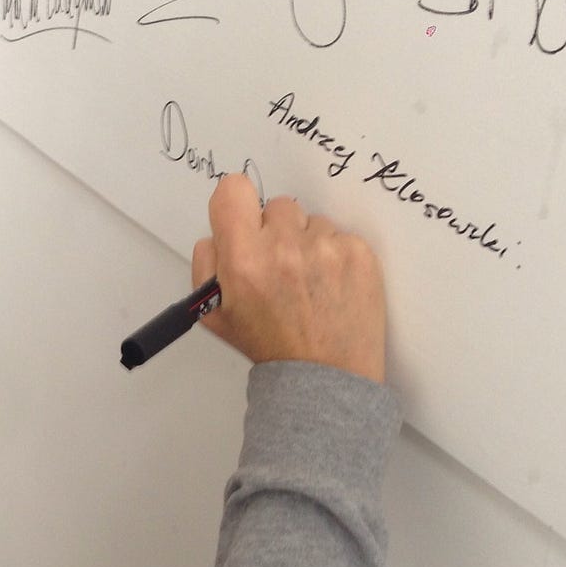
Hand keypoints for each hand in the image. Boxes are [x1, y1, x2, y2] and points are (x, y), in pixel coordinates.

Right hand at [191, 174, 386, 382]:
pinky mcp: (358, 253)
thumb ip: (206, 262)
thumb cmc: (269, 345)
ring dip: (308, 244)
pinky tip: (331, 287)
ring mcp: (326, 248)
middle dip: (276, 231)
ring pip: (311, 221)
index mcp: (243, 260)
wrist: (325, 377)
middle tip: (281, 268)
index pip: (234, 190)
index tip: (245, 222)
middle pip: (277, 205)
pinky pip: (340, 236)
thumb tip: (220, 232)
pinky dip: (335, 256)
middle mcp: (283, 247)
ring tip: (310, 284)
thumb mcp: (214, 313)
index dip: (237, 204)